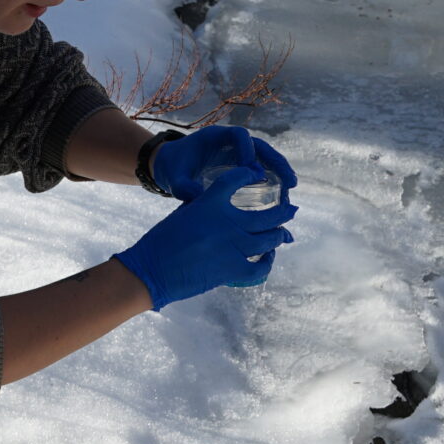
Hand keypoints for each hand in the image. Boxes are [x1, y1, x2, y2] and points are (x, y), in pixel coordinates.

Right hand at [112, 167, 297, 309]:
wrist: (152, 269)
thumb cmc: (162, 241)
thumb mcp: (184, 214)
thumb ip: (205, 207)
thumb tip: (224, 208)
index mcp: (210, 202)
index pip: (236, 179)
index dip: (249, 175)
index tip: (258, 174)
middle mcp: (226, 221)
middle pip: (268, 215)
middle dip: (284, 212)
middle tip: (291, 210)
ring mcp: (232, 246)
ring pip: (270, 239)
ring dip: (279, 236)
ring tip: (283, 234)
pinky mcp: (232, 270)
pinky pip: (260, 266)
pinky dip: (267, 262)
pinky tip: (267, 258)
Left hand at [147, 125, 297, 202]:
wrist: (172, 167)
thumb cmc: (173, 169)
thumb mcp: (174, 178)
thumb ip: (182, 187)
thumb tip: (198, 198)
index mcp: (215, 136)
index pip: (239, 135)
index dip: (248, 150)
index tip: (252, 171)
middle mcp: (230, 141)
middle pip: (259, 146)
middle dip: (275, 161)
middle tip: (288, 181)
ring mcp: (238, 152)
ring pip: (264, 156)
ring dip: (279, 169)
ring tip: (291, 187)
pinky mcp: (241, 164)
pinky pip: (261, 167)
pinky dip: (273, 177)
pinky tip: (282, 193)